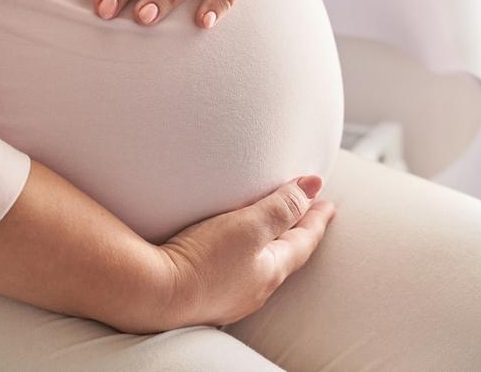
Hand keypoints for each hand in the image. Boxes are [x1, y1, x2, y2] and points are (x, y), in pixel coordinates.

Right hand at [151, 174, 335, 329]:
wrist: (153, 294)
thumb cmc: (203, 260)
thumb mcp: (250, 225)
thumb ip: (282, 205)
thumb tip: (314, 186)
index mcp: (271, 269)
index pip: (303, 240)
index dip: (316, 218)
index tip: (328, 203)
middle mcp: (254, 287)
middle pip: (285, 253)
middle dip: (297, 231)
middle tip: (306, 214)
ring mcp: (229, 295)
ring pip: (260, 264)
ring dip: (270, 243)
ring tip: (272, 230)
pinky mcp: (203, 294)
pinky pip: (234, 271)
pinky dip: (243, 255)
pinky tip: (231, 255)